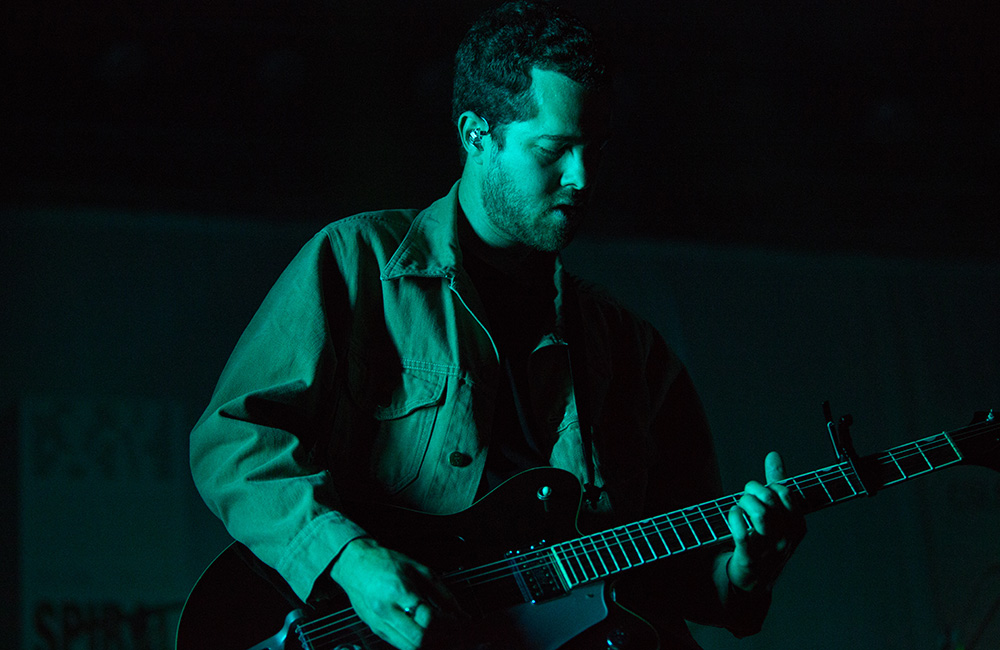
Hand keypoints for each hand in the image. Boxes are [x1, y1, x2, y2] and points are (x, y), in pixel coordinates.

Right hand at [330, 537, 460, 649]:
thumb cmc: (386, 563)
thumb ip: (443, 593)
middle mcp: (386, 610)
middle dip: (440, 639)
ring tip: (441, 635)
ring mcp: (379, 623)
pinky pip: (400, 645)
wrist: (354, 565)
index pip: (428, 618)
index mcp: (399, 591)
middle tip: (452, 634)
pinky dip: (416, 643)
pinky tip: (425, 634)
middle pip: (419, 639)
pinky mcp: (376, 630)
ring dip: (429, 644)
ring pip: (409, 647)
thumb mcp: (420, 570)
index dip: (448, 624)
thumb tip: (461, 614)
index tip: (458, 623)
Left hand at [727, 451, 805, 591]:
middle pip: (770, 500)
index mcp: (797, 525)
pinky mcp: (749, 557)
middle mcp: (786, 537)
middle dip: (752, 490)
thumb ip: (777, 483)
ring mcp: (769, 549)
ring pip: (759, 514)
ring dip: (744, 503)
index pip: (785, 493)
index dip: (768, 485)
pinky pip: (742, 532)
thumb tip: (773, 455)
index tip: (760, 490)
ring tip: (740, 506)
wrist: (756, 579)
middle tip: (745, 495)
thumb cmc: (766, 539)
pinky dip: (734, 517)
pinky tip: (732, 515)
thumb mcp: (777, 513)